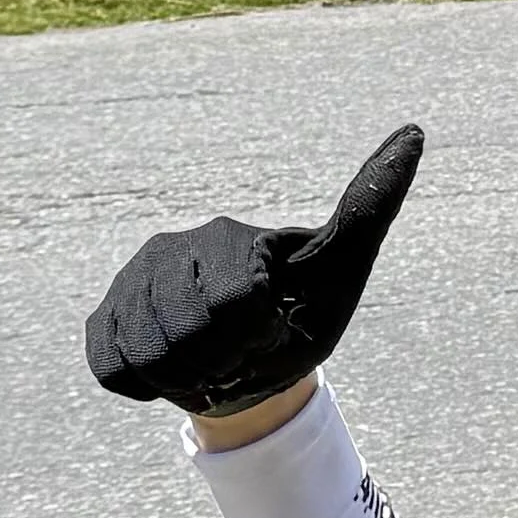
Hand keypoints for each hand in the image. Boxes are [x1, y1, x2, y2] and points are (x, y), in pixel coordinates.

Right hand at [85, 123, 425, 418]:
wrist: (253, 371)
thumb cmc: (302, 316)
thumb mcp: (345, 269)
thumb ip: (370, 205)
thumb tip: (416, 129)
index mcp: (227, 236)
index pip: (236, 305)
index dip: (262, 336)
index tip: (275, 324)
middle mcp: (168, 249)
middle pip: (190, 336)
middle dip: (226, 361)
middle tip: (241, 352)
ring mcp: (129, 284)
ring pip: (150, 356)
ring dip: (191, 379)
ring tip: (212, 361)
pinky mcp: (102, 322)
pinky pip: (114, 370)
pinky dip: (150, 387)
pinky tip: (174, 368)